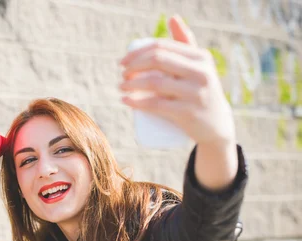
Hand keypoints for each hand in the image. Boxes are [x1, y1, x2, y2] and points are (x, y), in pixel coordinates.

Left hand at [119, 15, 235, 147]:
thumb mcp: (198, 66)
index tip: (123, 62)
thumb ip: (186, 42)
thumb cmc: (200, 91)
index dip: (137, 52)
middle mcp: (201, 72)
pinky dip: (137, 102)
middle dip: (133, 66)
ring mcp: (196, 93)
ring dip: (131, 84)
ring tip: (121, 88)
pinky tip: (125, 100)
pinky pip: (157, 104)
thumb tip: (172, 17)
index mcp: (201, 57)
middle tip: (122, 76)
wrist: (216, 126)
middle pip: (158, 61)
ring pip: (155, 82)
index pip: (162, 47)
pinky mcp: (188, 113)